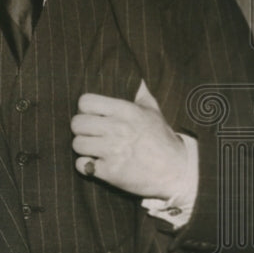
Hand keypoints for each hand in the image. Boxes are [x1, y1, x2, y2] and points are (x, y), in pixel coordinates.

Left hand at [70, 85, 186, 198]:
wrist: (177, 173)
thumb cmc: (162, 140)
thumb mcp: (154, 113)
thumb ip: (141, 95)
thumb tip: (138, 80)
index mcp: (126, 111)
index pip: (85, 102)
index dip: (85, 109)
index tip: (93, 117)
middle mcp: (118, 128)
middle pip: (77, 123)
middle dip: (82, 130)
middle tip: (92, 135)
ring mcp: (113, 150)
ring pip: (77, 144)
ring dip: (84, 149)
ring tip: (95, 150)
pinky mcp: (110, 171)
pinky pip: (82, 165)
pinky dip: (86, 167)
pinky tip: (96, 164)